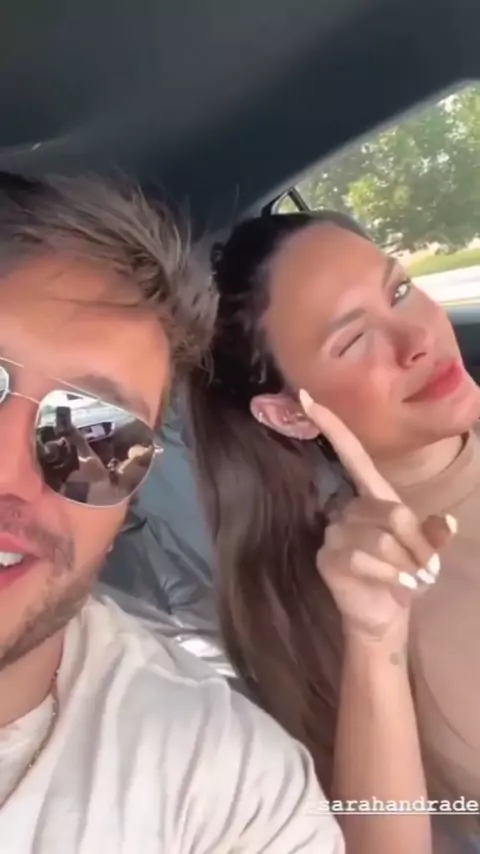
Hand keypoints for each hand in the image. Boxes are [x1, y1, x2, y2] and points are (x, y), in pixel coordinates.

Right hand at [299, 390, 455, 647]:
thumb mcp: (427, 551)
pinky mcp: (327, 557)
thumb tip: (446, 522)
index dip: (332, 426)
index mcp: (372, 496)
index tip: (306, 397)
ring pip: (382, 539)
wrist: (386, 613)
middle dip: (418, 545)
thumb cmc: (405, 574)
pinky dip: (390, 576)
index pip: (352, 454)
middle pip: (393, 512)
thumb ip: (434, 534)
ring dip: (406, 565)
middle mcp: (348, 509)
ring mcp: (334, 532)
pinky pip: (364, 558)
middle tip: (423, 568)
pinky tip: (395, 587)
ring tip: (410, 581)